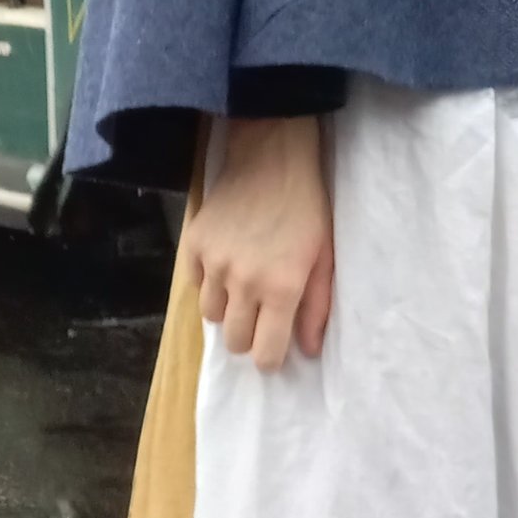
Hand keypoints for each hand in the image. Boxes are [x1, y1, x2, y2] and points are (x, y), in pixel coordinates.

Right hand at [182, 114, 333, 370]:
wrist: (271, 159)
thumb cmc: (307, 209)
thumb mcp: (324, 257)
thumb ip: (317, 307)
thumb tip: (307, 350)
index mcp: (281, 289)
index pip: (264, 354)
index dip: (270, 358)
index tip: (274, 348)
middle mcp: (243, 283)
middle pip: (234, 342)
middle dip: (249, 336)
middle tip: (261, 314)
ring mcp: (213, 263)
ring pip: (211, 316)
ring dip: (228, 309)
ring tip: (243, 285)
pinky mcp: (193, 245)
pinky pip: (193, 284)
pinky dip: (208, 282)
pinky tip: (225, 262)